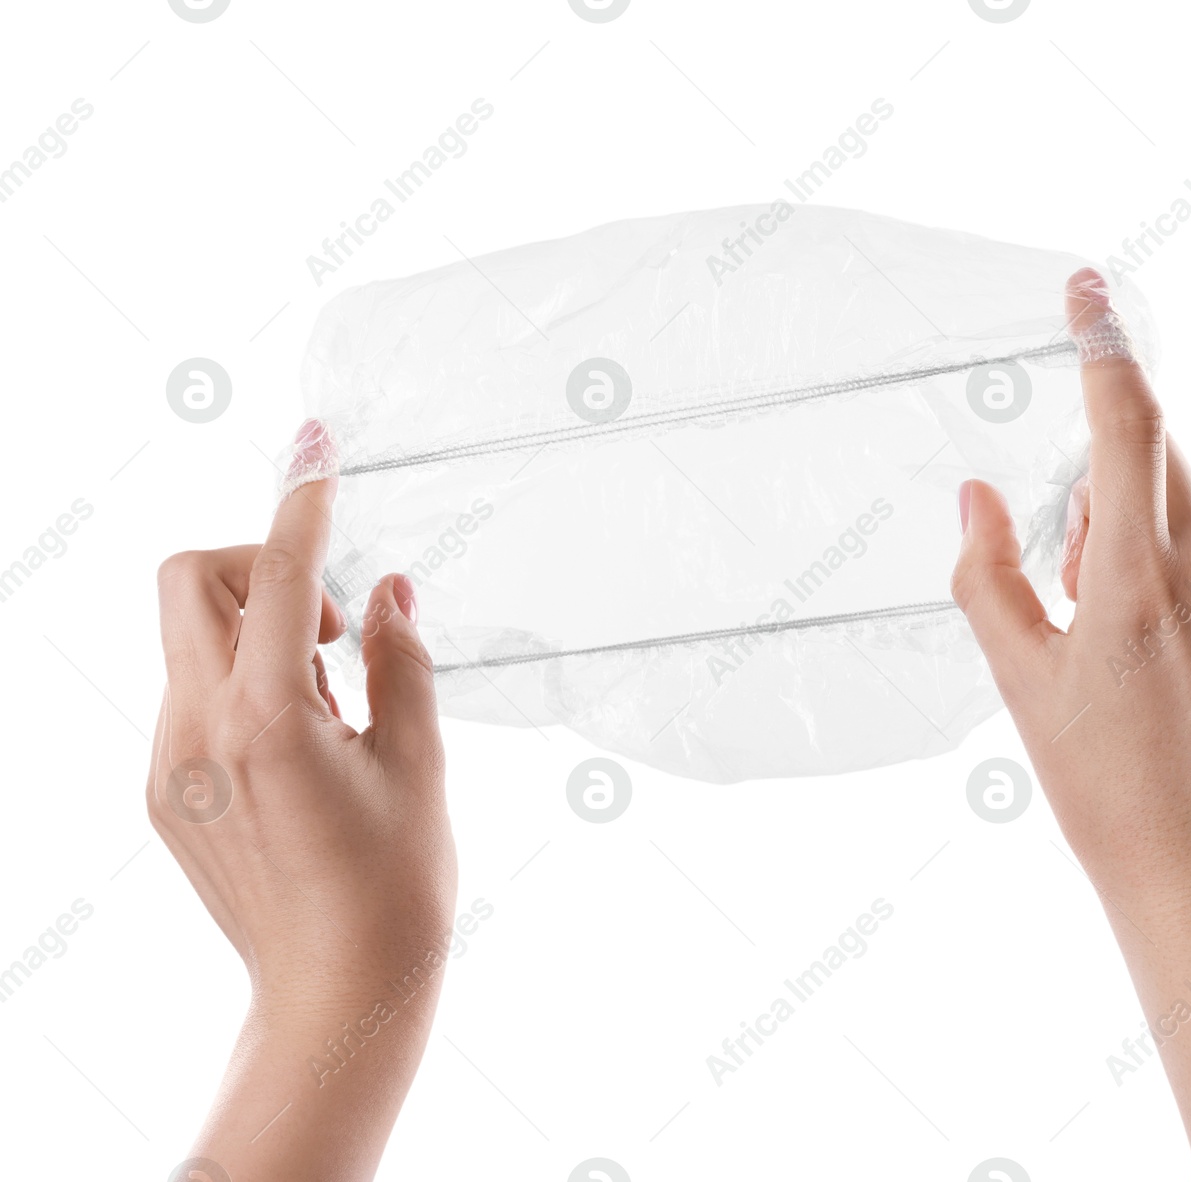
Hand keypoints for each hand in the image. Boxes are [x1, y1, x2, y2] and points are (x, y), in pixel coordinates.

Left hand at [149, 420, 455, 1180]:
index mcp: (268, 719)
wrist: (338, 992)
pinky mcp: (165, 792)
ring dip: (252, 627)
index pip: (274, 573)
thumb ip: (399, 658)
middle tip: (330, 627)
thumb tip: (386, 590)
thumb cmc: (395, 888)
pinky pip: (190, 693)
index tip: (314, 446)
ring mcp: (170, 764)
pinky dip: (241, 680)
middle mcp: (198, 733)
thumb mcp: (417, 761)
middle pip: (187, 579)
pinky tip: (301, 742)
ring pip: (184, 636)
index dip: (299, 499)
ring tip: (328, 700)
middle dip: (254, 564)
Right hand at [951, 272, 1190, 1181]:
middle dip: (1112, 490)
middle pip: (1162, 465)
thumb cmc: (1106, 791)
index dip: (1103, 348)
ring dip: (1160, 539)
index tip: (1090, 292)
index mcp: (1137, 583)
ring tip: (1142, 642)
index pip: (1124, 427)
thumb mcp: (1020, 683)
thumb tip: (978, 496)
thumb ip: (988, 574)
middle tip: (1084, 578)